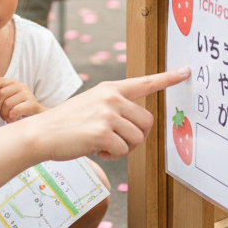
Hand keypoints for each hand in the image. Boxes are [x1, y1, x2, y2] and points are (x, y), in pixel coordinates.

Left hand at [0, 77, 42, 121]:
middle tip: (0, 113)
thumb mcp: (7, 97)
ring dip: (4, 114)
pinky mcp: (32, 103)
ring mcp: (27, 93)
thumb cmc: (17, 106)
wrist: (36, 114)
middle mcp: (20, 85)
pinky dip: (11, 116)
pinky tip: (12, 118)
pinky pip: (16, 109)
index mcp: (12, 81)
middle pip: (1, 94)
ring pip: (7, 103)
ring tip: (6, 117)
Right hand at [22, 67, 190, 161]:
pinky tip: (96, 149)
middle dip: (137, 137)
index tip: (186, 71)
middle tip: (117, 140)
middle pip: (147, 122)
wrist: (41, 133)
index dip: (168, 78)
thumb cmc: (67, 124)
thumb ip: (115, 108)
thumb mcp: (92, 105)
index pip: (144, 82)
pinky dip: (112, 156)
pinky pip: (124, 151)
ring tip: (102, 144)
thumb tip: (139, 125)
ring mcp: (106, 114)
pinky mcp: (102, 132)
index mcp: (110, 89)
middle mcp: (111, 98)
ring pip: (137, 139)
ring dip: (123, 148)